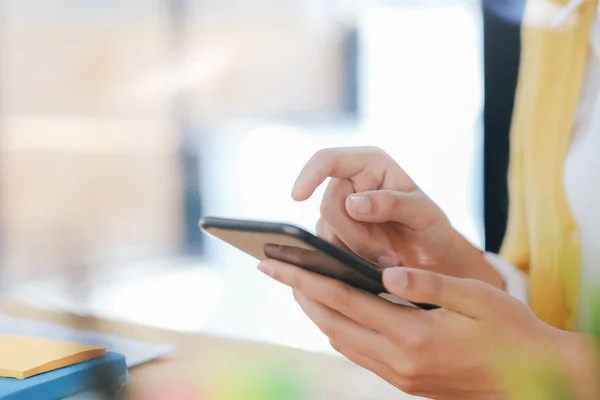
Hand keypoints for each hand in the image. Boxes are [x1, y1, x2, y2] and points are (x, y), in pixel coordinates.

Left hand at [257, 259, 593, 399]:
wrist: (532, 380)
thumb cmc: (511, 332)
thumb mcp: (477, 298)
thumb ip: (428, 284)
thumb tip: (386, 273)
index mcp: (415, 335)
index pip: (345, 301)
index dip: (306, 278)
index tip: (275, 263)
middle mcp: (399, 360)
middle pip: (332, 323)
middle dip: (299, 293)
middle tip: (274, 268)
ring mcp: (400, 376)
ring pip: (341, 341)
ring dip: (315, 312)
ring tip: (296, 285)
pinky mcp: (405, 382)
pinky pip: (358, 353)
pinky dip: (337, 329)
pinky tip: (333, 312)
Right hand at [293, 146, 501, 287]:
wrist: (432, 258)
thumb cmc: (432, 228)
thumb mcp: (424, 214)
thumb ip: (393, 203)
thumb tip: (352, 203)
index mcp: (370, 164)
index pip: (328, 159)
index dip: (309, 174)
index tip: (298, 196)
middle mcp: (350, 183)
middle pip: (328, 205)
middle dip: (355, 235)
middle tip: (386, 256)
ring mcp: (340, 211)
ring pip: (326, 232)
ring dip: (356, 251)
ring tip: (388, 261)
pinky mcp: (335, 236)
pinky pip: (328, 249)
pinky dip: (350, 261)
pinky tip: (373, 266)